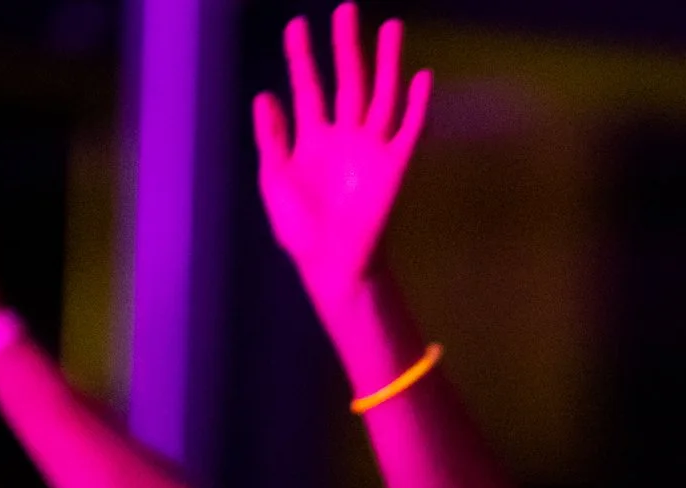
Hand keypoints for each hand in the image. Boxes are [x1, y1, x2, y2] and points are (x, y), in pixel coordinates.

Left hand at [253, 6, 430, 310]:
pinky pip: (408, 131)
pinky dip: (417, 105)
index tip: (296, 25)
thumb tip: (264, 96)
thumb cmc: (300, 230)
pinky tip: (421, 77)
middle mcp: (345, 136)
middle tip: (345, 8)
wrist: (330, 265)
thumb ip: (271, 138)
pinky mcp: (393, 167)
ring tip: (391, 26)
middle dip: (346, 45)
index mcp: (313, 138)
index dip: (301, 57)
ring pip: (381, 96)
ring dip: (387, 62)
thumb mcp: (275, 179)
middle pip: (348, 80)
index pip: (308, 87)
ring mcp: (371, 149)